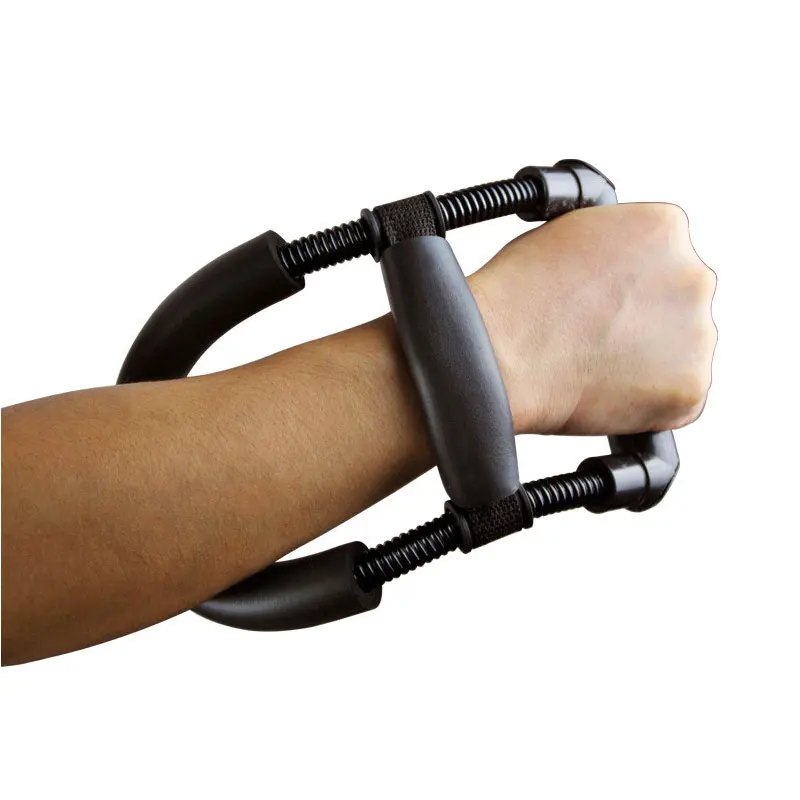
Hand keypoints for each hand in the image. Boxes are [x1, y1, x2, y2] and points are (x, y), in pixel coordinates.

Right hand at [470, 202, 716, 435]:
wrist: (500, 356)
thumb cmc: (515, 298)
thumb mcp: (566, 233)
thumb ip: (611, 243)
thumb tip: (620, 266)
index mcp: (664, 228)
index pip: (664, 254)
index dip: (629, 282)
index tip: (606, 301)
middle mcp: (693, 276)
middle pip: (678, 301)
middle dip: (644, 319)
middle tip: (596, 338)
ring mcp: (698, 335)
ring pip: (681, 351)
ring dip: (648, 361)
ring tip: (591, 365)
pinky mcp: (690, 389)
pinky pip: (678, 397)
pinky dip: (648, 402)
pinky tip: (604, 390)